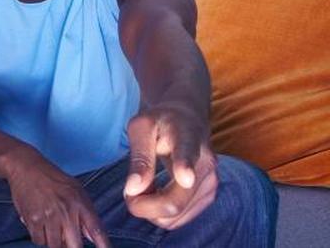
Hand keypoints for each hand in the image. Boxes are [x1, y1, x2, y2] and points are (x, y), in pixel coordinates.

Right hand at [4, 148, 109, 247]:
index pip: (96, 230)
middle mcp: (66, 211)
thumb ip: (85, 212)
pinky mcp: (33, 219)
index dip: (103, 245)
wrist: (26, 166)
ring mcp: (49, 216)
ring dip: (54, 241)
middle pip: (75, 246)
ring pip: (54, 246)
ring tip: (51, 227)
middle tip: (67, 239)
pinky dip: (40, 237)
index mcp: (80, 202)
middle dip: (71, 245)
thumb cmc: (52, 177)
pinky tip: (40, 224)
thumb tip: (91, 236)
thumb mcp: (75, 189)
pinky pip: (38, 240)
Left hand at [123, 105, 218, 229]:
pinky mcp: (208, 197)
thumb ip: (139, 158)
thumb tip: (133, 189)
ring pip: (174, 217)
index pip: (187, 154)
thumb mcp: (140, 128)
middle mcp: (206, 164)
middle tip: (127, 189)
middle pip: (173, 204)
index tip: (184, 177)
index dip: (185, 166)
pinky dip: (160, 212)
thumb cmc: (158, 122)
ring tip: (143, 184)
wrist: (186, 119)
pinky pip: (177, 219)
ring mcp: (211, 184)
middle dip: (142, 204)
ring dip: (150, 209)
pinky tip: (155, 191)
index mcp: (188, 138)